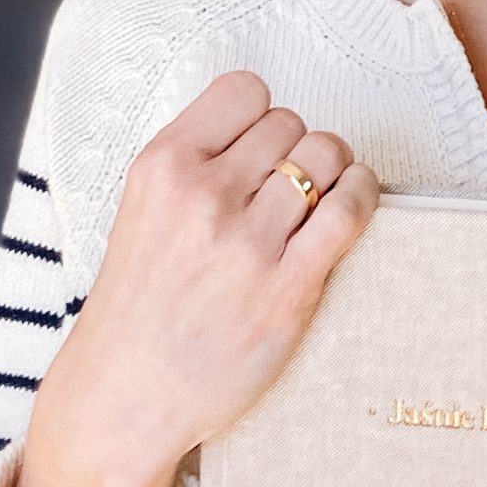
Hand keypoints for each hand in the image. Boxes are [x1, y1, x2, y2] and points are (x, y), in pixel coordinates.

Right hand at [2, 70, 379, 486]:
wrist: (125, 397)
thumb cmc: (139, 305)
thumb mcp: (142, 207)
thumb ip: (196, 160)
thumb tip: (265, 122)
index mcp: (162, 165)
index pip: (244, 89)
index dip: (261, 115)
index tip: (258, 146)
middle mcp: (205, 194)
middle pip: (292, 123)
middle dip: (295, 150)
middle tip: (283, 190)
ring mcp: (248, 242)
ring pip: (327, 155)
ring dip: (332, 173)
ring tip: (317, 202)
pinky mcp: (289, 287)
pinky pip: (350, 208)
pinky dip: (361, 195)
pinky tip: (349, 206)